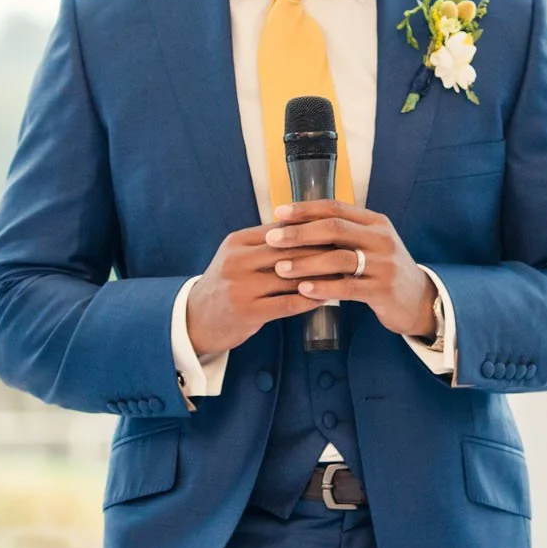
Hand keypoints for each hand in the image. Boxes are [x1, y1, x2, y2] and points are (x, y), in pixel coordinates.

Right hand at [184, 224, 332, 356]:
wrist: (196, 319)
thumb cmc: (229, 285)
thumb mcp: (240, 257)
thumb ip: (267, 243)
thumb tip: (309, 228)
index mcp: (237, 242)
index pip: (281, 230)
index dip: (312, 230)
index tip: (339, 231)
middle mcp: (237, 261)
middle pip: (289, 251)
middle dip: (321, 251)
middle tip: (350, 251)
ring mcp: (240, 287)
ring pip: (290, 277)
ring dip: (321, 276)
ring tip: (345, 275)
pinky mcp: (247, 312)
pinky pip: (287, 304)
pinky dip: (310, 300)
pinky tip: (327, 297)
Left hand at [262, 200, 438, 338]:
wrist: (418, 299)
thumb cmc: (383, 270)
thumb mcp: (370, 244)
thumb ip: (343, 233)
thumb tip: (297, 224)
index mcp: (376, 222)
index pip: (336, 207)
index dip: (306, 209)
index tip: (278, 212)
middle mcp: (382, 239)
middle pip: (335, 229)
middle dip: (300, 233)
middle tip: (273, 238)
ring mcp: (385, 265)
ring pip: (339, 259)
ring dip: (306, 262)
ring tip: (281, 268)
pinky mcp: (383, 290)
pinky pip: (348, 287)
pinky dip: (323, 287)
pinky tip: (303, 290)